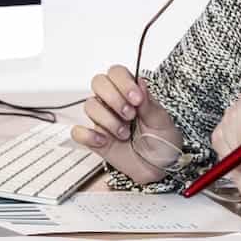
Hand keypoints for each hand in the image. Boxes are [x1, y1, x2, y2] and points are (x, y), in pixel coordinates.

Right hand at [71, 65, 182, 184]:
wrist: (159, 167)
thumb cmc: (162, 140)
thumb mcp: (162, 122)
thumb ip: (149, 104)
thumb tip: (140, 82)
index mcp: (131, 92)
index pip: (117, 73)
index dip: (123, 82)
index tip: (137, 99)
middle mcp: (114, 102)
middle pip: (99, 83)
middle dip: (114, 98)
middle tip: (130, 115)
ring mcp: (103, 120)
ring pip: (90, 105)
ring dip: (108, 120)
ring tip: (124, 133)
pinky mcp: (95, 139)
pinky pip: (78, 132)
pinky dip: (88, 135)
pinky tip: (104, 141)